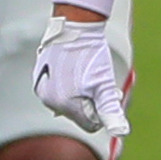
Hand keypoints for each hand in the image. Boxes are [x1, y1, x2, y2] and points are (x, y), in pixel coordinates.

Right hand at [32, 14, 126, 142]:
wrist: (75, 27)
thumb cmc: (92, 56)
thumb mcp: (105, 85)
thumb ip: (111, 111)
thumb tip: (120, 132)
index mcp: (66, 104)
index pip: (90, 124)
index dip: (102, 110)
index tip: (105, 91)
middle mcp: (50, 100)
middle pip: (78, 114)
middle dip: (91, 102)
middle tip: (96, 81)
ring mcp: (42, 88)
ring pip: (68, 102)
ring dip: (79, 94)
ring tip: (84, 74)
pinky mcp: (39, 78)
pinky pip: (58, 90)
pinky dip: (68, 84)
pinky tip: (73, 69)